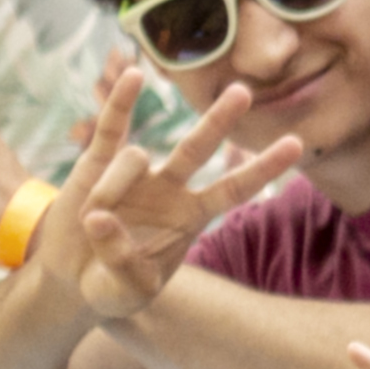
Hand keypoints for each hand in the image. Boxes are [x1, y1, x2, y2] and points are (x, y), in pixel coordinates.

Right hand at [61, 69, 305, 317]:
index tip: (297, 144)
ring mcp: (135, 174)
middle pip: (200, 148)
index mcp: (191, 218)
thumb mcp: (125, 292)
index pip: (234, 189)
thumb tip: (100, 218)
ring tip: (93, 222)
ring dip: (113, 190)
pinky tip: (135, 76)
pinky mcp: (95, 165)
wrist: (72, 281)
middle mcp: (169, 189)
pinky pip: (111, 128)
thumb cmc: (111, 289)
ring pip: (135, 159)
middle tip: (243, 91)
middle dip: (219, 121)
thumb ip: (121, 262)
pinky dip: (121, 103)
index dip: (263, 169)